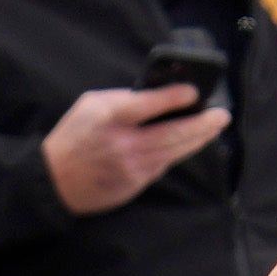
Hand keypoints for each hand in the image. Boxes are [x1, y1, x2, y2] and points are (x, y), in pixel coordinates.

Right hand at [44, 82, 226, 214]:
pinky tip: (190, 143)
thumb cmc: (73, 136)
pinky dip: (178, 152)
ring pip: (175, 151)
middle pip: (173, 133)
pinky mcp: (136, 183)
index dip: (174, 97)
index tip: (194, 91)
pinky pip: (164, 164)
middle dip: (202, 123)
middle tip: (221, 115)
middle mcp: (123, 143)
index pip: (148, 105)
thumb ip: (122, 99)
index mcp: (108, 117)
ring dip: (199, 139)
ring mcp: (132, 166)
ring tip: (214, 127)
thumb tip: (158, 96)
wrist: (54, 180)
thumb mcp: (90, 106)